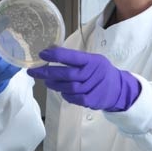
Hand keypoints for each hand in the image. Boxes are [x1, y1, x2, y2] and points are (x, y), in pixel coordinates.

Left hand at [27, 46, 141, 111]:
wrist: (118, 89)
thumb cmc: (100, 71)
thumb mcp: (92, 60)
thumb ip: (74, 57)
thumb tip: (50, 49)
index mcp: (92, 60)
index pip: (72, 56)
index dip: (56, 55)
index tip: (42, 54)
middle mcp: (93, 74)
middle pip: (67, 74)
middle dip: (47, 73)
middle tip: (34, 72)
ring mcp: (92, 88)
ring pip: (68, 87)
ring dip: (54, 84)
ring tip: (47, 81)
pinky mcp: (91, 101)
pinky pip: (72, 98)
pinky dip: (64, 94)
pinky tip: (61, 90)